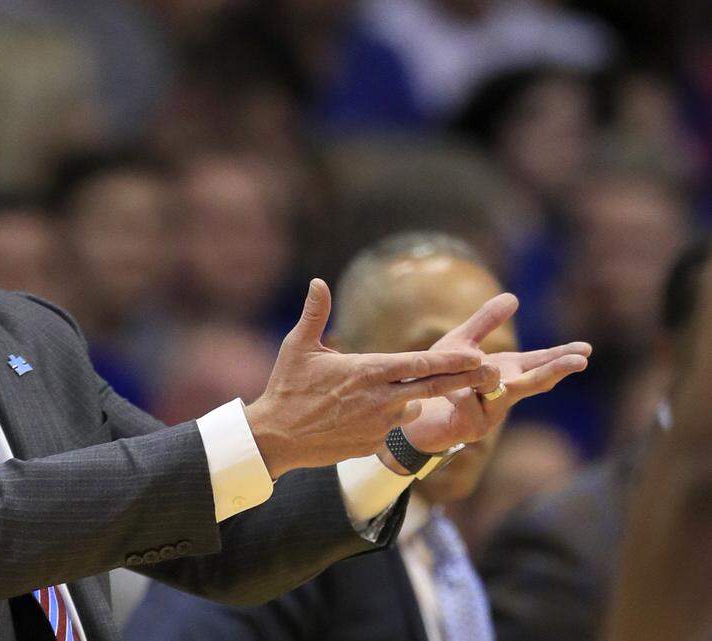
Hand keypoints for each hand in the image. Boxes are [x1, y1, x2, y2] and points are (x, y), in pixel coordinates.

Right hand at [245, 279, 498, 478]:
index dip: (450, 360)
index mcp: (367, 371)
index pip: (419, 364)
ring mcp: (379, 425)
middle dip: (465, 380)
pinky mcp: (373, 444)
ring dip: (422, 400)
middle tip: (494, 373)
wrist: (276, 438)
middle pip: (433, 388)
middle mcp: (379, 399)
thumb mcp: (298, 347)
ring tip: (428, 393)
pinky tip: (382, 415)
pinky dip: (396, 419)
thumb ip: (315, 314)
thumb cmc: (286, 388)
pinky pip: (394, 428)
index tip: (477, 355)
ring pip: (415, 409)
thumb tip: (317, 281)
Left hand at [398, 293, 589, 457]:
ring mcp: (492, 414)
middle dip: (556, 370)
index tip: (586, 349)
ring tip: (489, 368)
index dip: (562, 355)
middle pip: (535, 381)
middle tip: (581, 361)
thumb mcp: (461, 343)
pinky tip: (447, 393)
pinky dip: (459, 392)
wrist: (413, 411)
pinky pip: (468, 402)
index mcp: (507, 373)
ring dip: (492, 378)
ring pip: (499, 392)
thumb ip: (484, 323)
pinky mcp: (472, 428)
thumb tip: (514, 297)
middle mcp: (505, 394)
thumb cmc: (441, 378)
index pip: (539, 362)